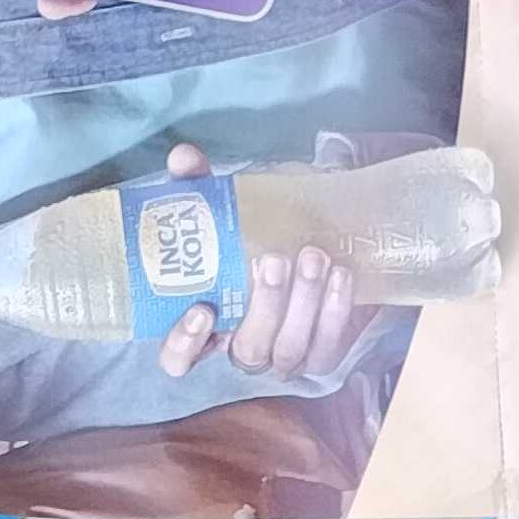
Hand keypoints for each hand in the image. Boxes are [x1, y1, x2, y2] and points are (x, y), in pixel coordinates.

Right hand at [145, 148, 357, 381]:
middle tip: (273, 261)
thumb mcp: (222, 210)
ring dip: (302, 303)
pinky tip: (340, 275)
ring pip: (290, 348)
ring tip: (311, 257)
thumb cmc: (252, 235)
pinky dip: (335, 309)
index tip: (202, 310)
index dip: (184, 346)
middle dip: (263, 307)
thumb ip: (197, 188)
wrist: (315, 241)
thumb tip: (183, 158)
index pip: (178, 359)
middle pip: (248, 349)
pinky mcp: (322, 353)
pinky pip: (329, 344)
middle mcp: (242, 347)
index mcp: (203, 324)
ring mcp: (283, 356)